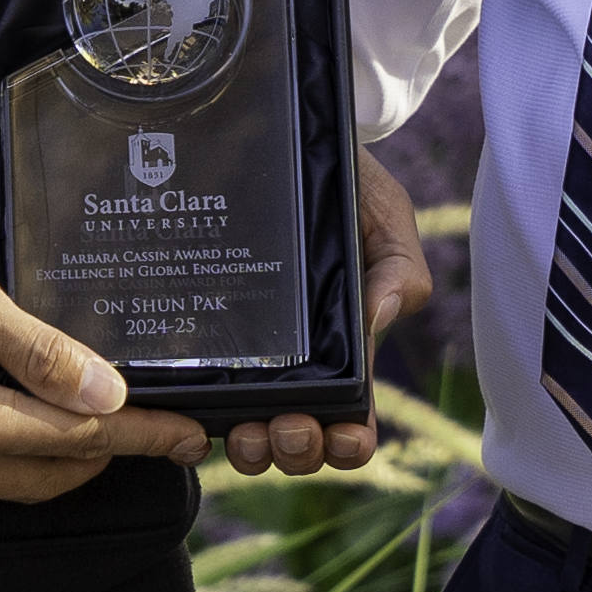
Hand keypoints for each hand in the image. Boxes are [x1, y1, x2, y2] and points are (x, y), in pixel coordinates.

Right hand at [0, 192, 211, 505]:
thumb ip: (40, 353)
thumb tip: (106, 395)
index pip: (77, 441)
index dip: (141, 437)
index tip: (189, 436)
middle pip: (50, 480)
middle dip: (111, 457)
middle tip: (159, 428)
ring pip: (11, 485)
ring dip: (64, 462)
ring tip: (107, 425)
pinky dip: (17, 458)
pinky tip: (32, 420)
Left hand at [217, 151, 437, 478]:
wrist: (284, 139)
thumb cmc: (346, 186)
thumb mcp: (385, 218)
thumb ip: (400, 267)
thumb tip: (381, 316)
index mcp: (344, 350)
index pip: (348, 420)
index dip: (345, 445)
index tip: (340, 434)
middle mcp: (294, 364)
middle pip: (295, 441)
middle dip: (295, 452)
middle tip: (289, 426)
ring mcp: (246, 356)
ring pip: (245, 431)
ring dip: (250, 450)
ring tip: (246, 429)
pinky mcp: (202, 339)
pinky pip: (195, 394)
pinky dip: (196, 416)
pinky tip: (191, 411)